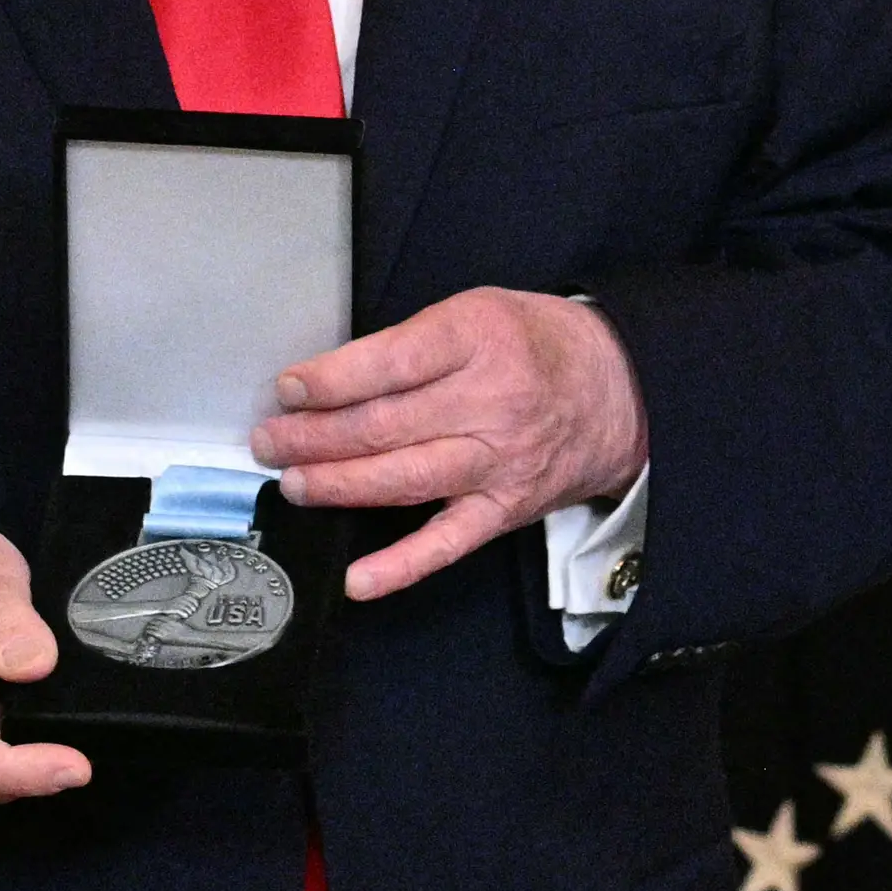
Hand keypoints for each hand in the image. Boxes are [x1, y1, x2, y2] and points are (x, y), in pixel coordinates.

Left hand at [250, 288, 647, 600]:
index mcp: (479, 339)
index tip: (288, 390)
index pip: (388, 364)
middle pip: (384, 426)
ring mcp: (498, 461)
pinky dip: (401, 567)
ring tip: (293, 481)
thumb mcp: (479, 310)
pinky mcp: (504, 508)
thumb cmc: (538, 344)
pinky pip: (447, 543)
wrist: (622, 390)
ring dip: (336, 485)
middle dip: (313, 437)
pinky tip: (359, 580)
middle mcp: (490, 402)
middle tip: (269, 441)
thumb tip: (333, 381)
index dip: (329, 381)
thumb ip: (414, 343)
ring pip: (402, 480)